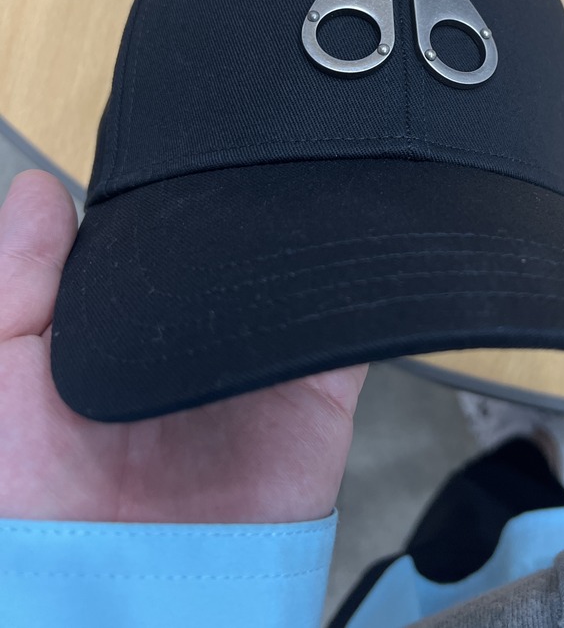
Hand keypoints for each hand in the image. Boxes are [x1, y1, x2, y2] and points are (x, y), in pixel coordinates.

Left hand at [0, 170, 366, 523]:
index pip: (165, 240)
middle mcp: (199, 338)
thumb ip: (18, 283)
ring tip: (303, 189)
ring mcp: (263, 365)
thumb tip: (38, 191)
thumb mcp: (2, 374)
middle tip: (255, 156)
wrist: (128, 600)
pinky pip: (350, 335)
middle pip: (241, 251)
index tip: (184, 149)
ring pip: (298, 277)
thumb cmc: (37, 506)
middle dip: (249, 209)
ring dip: (306, 240)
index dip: (173, 197)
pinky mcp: (317, 395)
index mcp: (129, 327)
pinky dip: (359, 295)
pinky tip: (350, 253)